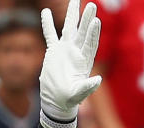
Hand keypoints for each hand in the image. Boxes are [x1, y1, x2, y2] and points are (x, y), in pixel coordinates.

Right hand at [40, 0, 101, 121]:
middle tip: (92, 4)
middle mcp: (76, 52)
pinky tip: (45, 12)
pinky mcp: (53, 52)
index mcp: (84, 61)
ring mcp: (65, 50)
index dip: (93, 33)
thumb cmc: (69, 100)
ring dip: (72, 15)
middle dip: (86, 18)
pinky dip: (48, 24)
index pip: (90, 43)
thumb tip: (98, 80)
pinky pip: (50, 35)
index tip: (96, 21)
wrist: (57, 101)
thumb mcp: (79, 94)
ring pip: (69, 28)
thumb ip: (88, 87)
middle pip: (82, 32)